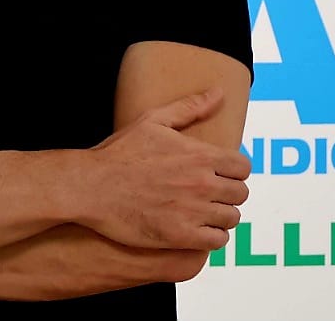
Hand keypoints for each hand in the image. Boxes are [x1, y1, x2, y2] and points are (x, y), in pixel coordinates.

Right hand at [70, 87, 250, 250]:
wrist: (91, 187)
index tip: (222, 174)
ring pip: (231, 218)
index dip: (235, 171)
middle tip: (213, 195)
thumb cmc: (119, 154)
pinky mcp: (179, 236)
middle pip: (240, 193)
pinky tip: (199, 231)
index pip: (243, 168)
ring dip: (222, 216)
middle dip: (229, 193)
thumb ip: (190, 107)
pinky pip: (216, 241)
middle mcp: (202, 183)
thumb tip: (218, 93)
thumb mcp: (154, 120)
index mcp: (201, 155)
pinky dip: (213, 237)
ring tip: (207, 213)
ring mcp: (192, 211)